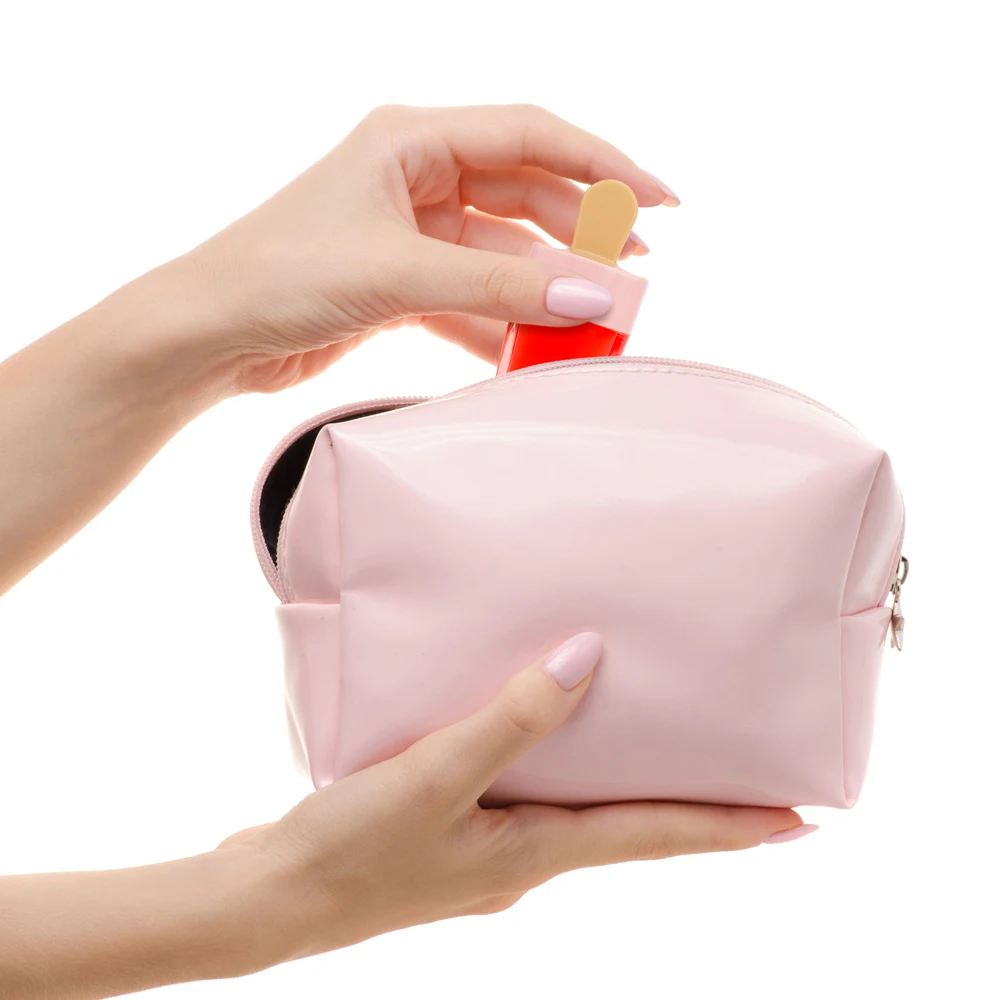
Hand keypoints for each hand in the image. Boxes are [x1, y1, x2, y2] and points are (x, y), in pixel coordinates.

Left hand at [149, 103, 678, 393]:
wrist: (210, 334)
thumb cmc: (281, 274)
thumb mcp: (401, 273)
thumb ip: (500, 285)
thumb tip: (591, 297)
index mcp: (411, 139)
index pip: (532, 135)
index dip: (603, 165)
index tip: (658, 201)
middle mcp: (415, 176)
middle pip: (524, 194)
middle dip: (580, 231)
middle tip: (632, 271)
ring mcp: (409, 232)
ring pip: (502, 252)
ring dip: (544, 285)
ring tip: (594, 315)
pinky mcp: (400, 283)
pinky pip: (472, 295)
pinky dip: (502, 321)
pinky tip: (532, 347)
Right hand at [218, 634, 810, 967]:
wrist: (267, 899)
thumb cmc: (348, 852)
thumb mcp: (434, 778)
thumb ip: (512, 719)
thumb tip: (586, 660)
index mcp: (537, 851)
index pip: (659, 837)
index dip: (733, 827)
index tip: (801, 820)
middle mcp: (526, 857)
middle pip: (632, 828)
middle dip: (694, 804)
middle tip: (744, 771)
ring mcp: (488, 849)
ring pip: (580, 810)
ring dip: (626, 783)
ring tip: (656, 739)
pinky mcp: (451, 830)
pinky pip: (526, 793)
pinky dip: (553, 766)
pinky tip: (534, 733)